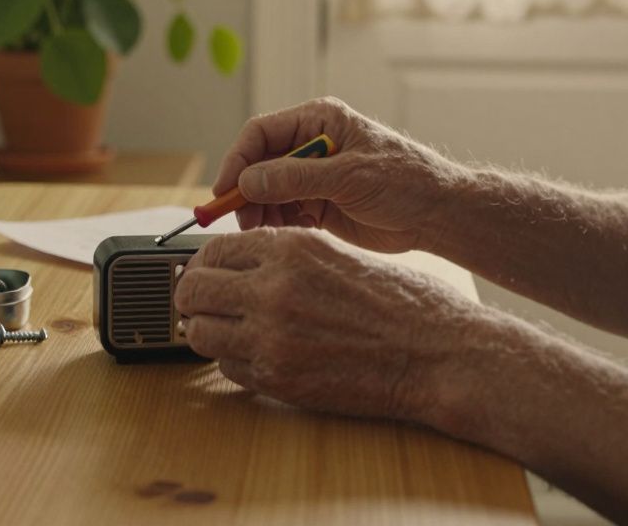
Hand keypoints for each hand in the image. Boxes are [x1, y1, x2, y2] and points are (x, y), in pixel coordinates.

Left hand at [175, 227, 488, 423]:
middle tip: (202, 303)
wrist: (437, 353)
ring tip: (225, 330)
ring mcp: (271, 338)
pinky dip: (233, 361)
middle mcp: (272, 289)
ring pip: (199, 332)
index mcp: (289, 248)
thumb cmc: (401, 302)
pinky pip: (227, 368)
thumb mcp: (336, 253)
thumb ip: (283, 255)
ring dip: (206, 330)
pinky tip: (257, 354)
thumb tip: (235, 262)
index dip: (203, 262)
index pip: (212, 249)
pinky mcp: (278, 379)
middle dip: (191, 296)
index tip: (205, 271)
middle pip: (192, 290)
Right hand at [215, 97, 464, 252]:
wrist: (438, 214)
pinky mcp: (318, 205)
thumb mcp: (349, 176)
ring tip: (265, 232)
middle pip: (257, 165)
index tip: (225, 191)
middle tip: (242, 222)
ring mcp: (312, 177)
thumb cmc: (406, 181)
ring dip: (260, 213)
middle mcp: (309, 145)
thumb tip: (247, 182)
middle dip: (246, 193)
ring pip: (266, 193)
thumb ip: (295, 178)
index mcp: (318, 121)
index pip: (260, 134)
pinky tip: (288, 236)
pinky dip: (278, 226)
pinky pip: (283, 213)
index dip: (237, 161)